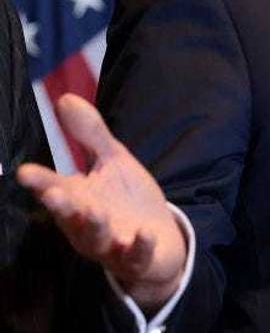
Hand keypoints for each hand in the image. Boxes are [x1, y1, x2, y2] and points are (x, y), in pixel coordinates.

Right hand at [16, 93, 186, 310]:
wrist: (158, 244)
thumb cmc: (127, 201)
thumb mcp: (113, 162)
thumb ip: (90, 134)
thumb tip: (64, 97)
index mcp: (78, 200)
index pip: (54, 189)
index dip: (41, 182)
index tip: (25, 172)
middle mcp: (87, 225)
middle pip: (70, 216)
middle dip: (61, 206)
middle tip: (53, 194)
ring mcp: (110, 244)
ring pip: (96, 238)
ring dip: (94, 226)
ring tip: (95, 211)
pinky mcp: (137, 258)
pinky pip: (136, 255)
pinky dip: (140, 246)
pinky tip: (143, 233)